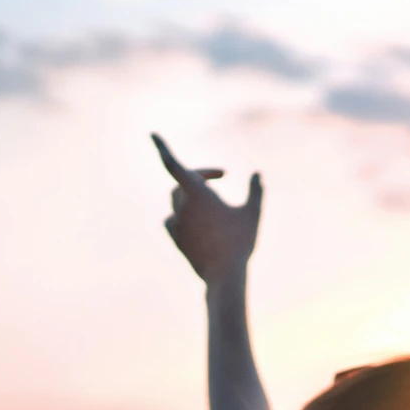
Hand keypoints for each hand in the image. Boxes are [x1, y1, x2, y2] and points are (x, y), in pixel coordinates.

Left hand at [153, 133, 261, 285]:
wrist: (224, 275)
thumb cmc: (240, 241)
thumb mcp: (252, 214)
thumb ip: (255, 191)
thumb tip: (257, 174)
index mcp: (197, 192)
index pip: (173, 164)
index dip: (162, 148)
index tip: (152, 134)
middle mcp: (182, 205)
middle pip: (182, 182)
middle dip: (200, 176)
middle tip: (221, 175)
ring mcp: (177, 223)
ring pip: (177, 201)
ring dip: (191, 196)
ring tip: (213, 202)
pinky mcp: (176, 239)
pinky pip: (173, 220)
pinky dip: (182, 216)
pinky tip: (195, 222)